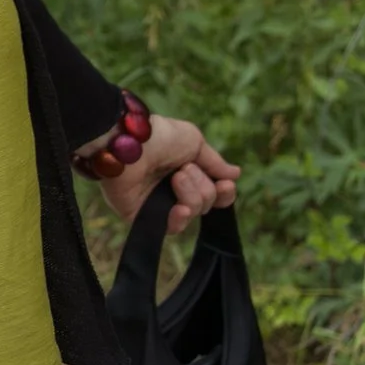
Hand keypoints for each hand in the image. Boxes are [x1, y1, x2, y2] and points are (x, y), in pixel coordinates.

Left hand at [96, 114, 240, 234]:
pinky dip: (180, 219)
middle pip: (207, 203)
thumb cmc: (159, 136)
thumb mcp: (193, 141)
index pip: (214, 192)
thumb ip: (214, 162)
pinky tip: (180, 208)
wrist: (129, 143)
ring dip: (191, 194)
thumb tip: (235, 174)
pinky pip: (171, 228)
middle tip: (183, 170)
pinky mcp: (141, 216)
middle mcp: (171, 188)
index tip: (225, 184)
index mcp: (184, 170)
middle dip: (202, 186)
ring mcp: (157, 202)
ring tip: (176, 177)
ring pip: (193, 213)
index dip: (224, 192)